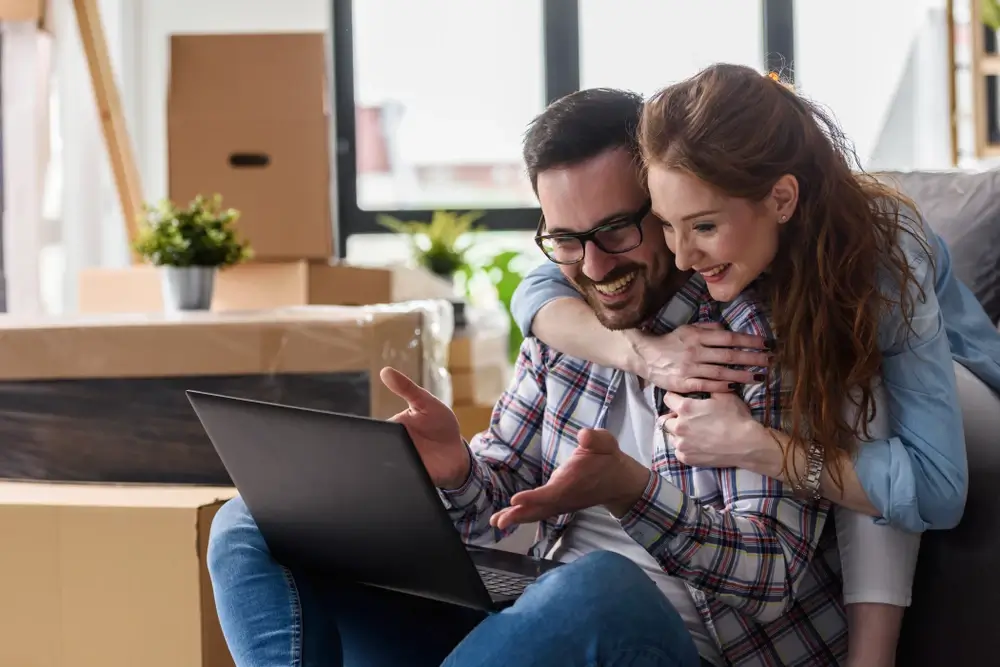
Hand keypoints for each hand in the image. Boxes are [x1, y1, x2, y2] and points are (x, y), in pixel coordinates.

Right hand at [380, 366, 470, 488]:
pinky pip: (397, 478)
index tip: (372, 429)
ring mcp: (401, 462)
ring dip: (388, 460)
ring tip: (399, 456)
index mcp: (394, 427)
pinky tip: (404, 471)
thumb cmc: (441, 425)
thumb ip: (407, 388)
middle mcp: (393, 445)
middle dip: (379, 446)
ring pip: (385, 463)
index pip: (376, 428)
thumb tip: (385, 371)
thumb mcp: (426, 402)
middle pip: (377, 447)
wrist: (457, 455)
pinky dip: (399, 475)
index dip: (372, 429)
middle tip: (388, 442)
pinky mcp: (409, 477)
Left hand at [489, 428, 650, 529]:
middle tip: (498, 521)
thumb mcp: (606, 443)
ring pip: (537, 513)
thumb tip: (585, 436)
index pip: (551, 493)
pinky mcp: (558, 503)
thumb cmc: (608, 458)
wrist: (618, 482)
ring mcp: (561, 503)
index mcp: (572, 482)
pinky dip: (524, 515)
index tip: (515, 499)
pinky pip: (539, 511)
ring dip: (517, 517)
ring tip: (497, 521)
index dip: (533, 498)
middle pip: (539, 509)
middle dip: (519, 514)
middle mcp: (565, 497)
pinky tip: (508, 516)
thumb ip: (596, 439)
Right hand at [624, 323, 770, 393]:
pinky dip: (722, 387)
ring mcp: (690, 368)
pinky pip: (706, 386)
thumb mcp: (687, 329)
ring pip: (721, 372)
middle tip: (770, 360)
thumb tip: (726, 329)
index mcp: (698, 336)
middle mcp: (696, 351)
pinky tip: (735, 388)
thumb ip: (707, 328)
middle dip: (752, 358)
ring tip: (759, 376)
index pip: (729, 338)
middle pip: (729, 355)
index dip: (749, 341)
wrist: (645, 356)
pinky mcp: (684, 383)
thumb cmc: (669, 342)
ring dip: (742, 375)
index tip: (765, 344)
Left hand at [661, 391, 778, 471]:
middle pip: (666, 419)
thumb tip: (702, 384)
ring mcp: (681, 444)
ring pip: (671, 436)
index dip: (674, 397)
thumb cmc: (736, 418)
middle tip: (688, 418)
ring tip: (693, 432)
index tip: (680, 400)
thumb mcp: (724, 395)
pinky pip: (678, 451)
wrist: (747, 445)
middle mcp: (679, 426)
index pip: (668, 398)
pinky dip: (685, 447)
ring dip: (678, 433)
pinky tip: (696, 445)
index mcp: (685, 408)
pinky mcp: (686, 458)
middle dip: (674, 417)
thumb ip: (707, 389)